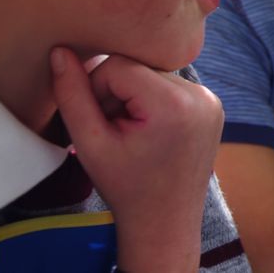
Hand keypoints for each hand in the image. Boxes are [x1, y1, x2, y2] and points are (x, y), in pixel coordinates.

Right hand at [50, 47, 223, 267]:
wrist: (167, 220)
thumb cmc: (127, 187)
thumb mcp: (91, 143)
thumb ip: (72, 96)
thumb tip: (60, 52)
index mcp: (174, 103)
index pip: (117, 64)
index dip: (96, 89)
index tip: (98, 121)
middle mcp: (200, 95)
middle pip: (138, 66)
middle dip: (116, 92)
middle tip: (113, 128)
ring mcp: (211, 99)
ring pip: (154, 73)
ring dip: (135, 96)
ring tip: (131, 132)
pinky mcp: (213, 104)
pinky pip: (172, 85)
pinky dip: (154, 100)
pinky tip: (150, 130)